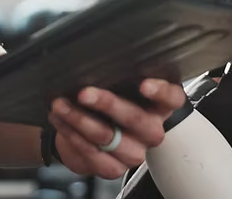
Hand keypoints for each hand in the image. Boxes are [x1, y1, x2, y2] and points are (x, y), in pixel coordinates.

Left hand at [48, 80, 187, 179]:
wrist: (88, 133)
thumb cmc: (108, 103)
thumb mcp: (117, 86)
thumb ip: (118, 77)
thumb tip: (97, 62)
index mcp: (159, 106)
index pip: (172, 98)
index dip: (161, 92)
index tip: (144, 85)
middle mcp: (151, 131)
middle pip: (135, 118)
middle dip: (106, 103)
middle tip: (84, 93)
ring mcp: (134, 153)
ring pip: (106, 135)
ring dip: (78, 118)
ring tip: (60, 105)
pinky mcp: (114, 169)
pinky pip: (90, 152)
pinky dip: (71, 133)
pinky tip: (60, 120)